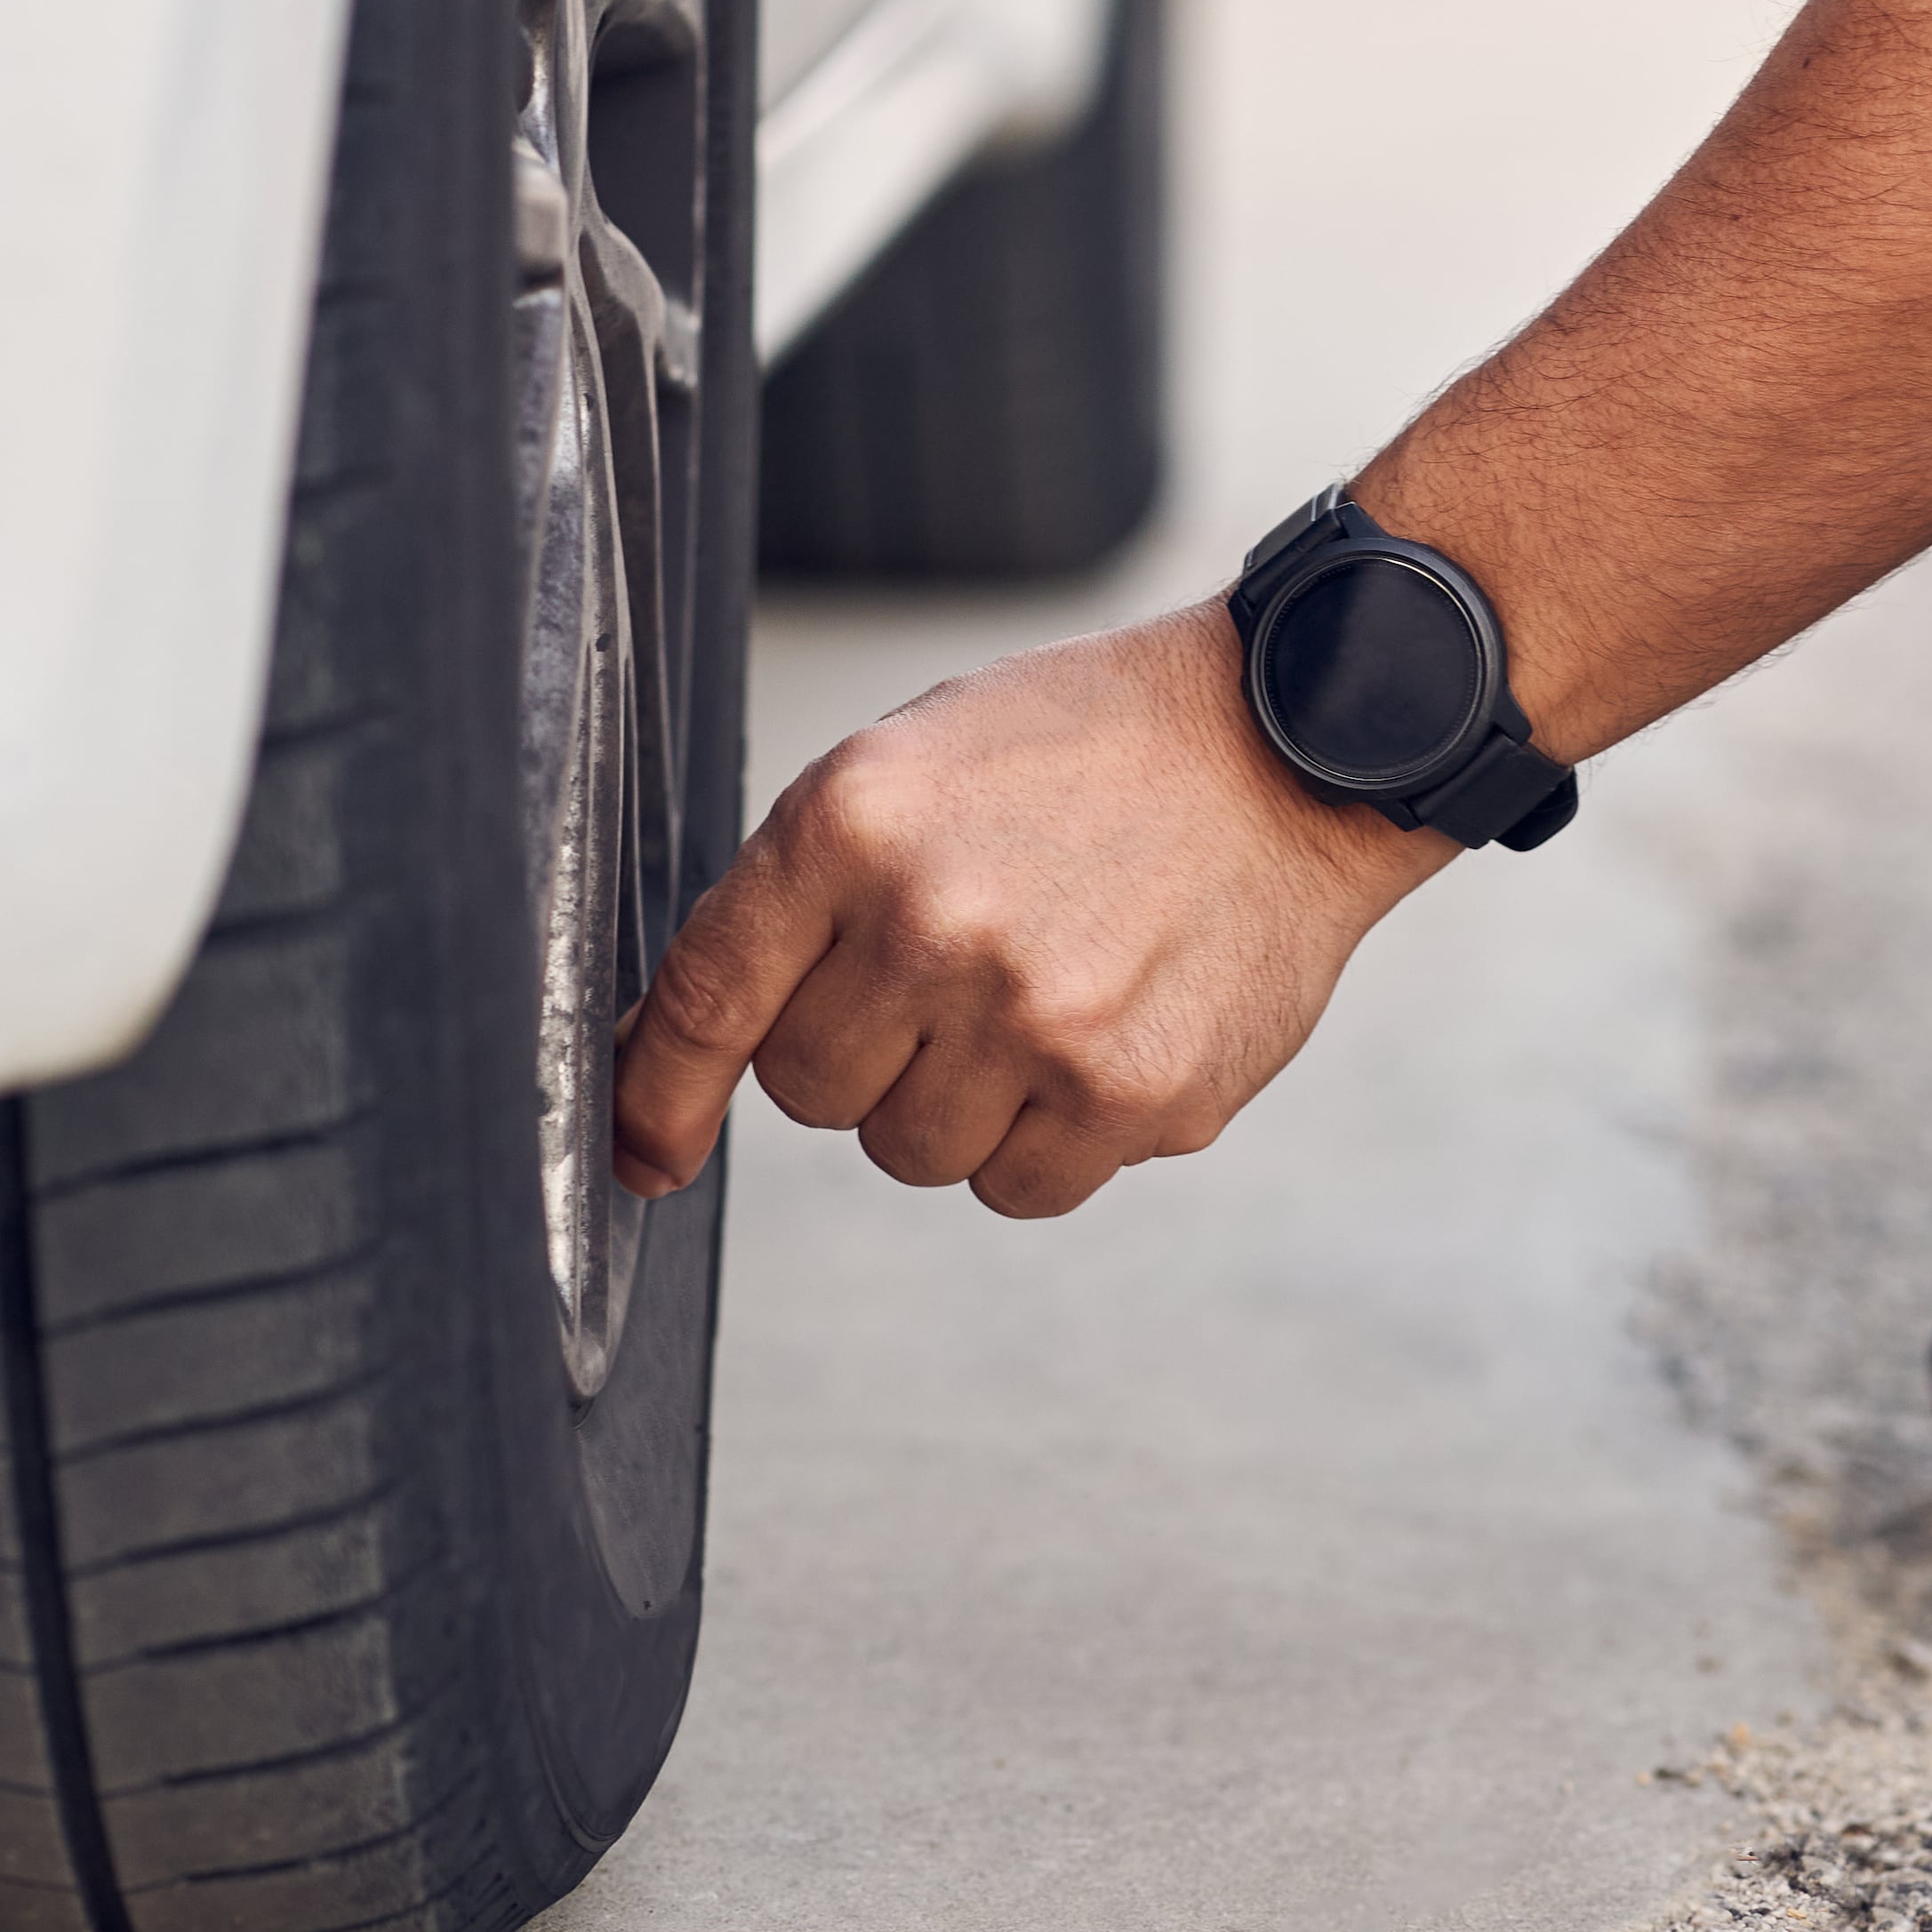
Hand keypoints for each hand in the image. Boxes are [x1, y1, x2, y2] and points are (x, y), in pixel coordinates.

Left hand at [611, 603, 1451, 1216]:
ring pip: (910, 1152)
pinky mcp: (1127, 1095)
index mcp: (852, 824)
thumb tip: (670, 1049)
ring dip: (954, 1100)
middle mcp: (931, 923)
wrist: (1289, 744)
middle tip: (947, 976)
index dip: (656, 1094)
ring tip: (1039, 993)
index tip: (642, 1153)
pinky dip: (1044, 1140)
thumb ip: (798, 896)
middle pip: (809, 1092)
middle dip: (859, 1054)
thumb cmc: (1092, 751)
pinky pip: (1018, 1188)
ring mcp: (1033, 1019)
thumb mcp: (912, 764)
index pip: (706, 999)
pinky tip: (1097, 1039)